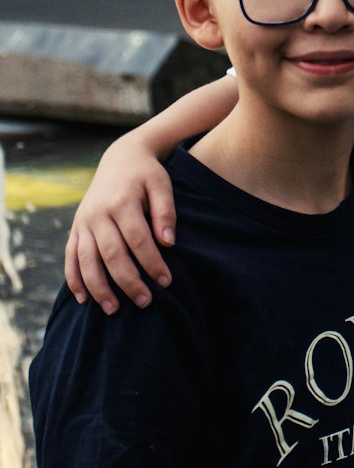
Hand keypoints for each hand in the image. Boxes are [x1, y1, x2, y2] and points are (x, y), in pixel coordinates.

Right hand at [65, 141, 177, 313]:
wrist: (120, 158)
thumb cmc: (147, 174)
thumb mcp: (161, 185)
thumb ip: (165, 212)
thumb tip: (169, 242)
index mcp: (122, 201)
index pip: (138, 239)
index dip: (152, 263)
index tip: (166, 281)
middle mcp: (98, 213)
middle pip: (112, 254)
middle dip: (128, 281)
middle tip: (145, 302)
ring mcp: (83, 222)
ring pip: (87, 261)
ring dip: (99, 288)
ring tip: (114, 310)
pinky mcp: (75, 228)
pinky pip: (71, 257)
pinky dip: (74, 280)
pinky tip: (84, 299)